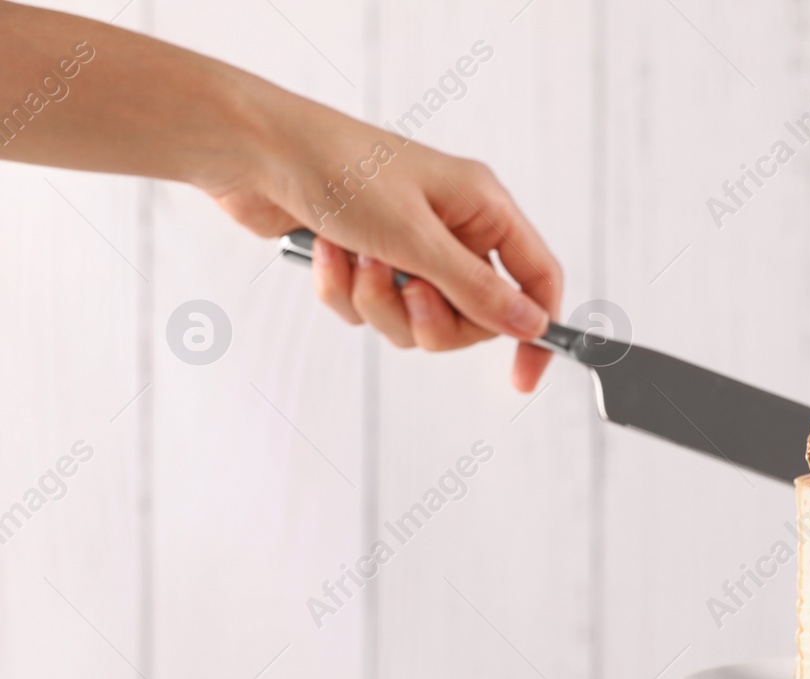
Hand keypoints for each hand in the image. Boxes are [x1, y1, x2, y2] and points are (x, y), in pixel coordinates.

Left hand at [204, 92, 560, 391]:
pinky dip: (345, 291)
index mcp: (482, 207)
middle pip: (474, 315)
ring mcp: (408, 245)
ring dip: (379, 303)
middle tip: (408, 293)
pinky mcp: (366, 259)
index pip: (537, 278)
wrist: (251, 152)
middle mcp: (453, 227)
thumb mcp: (417, 239)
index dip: (535, 329)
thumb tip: (531, 326)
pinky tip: (327, 253)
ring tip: (356, 260)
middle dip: (431, 317)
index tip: (522, 375)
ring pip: (417, 320)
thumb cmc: (337, 169)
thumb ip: (478, 290)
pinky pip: (372, 310)